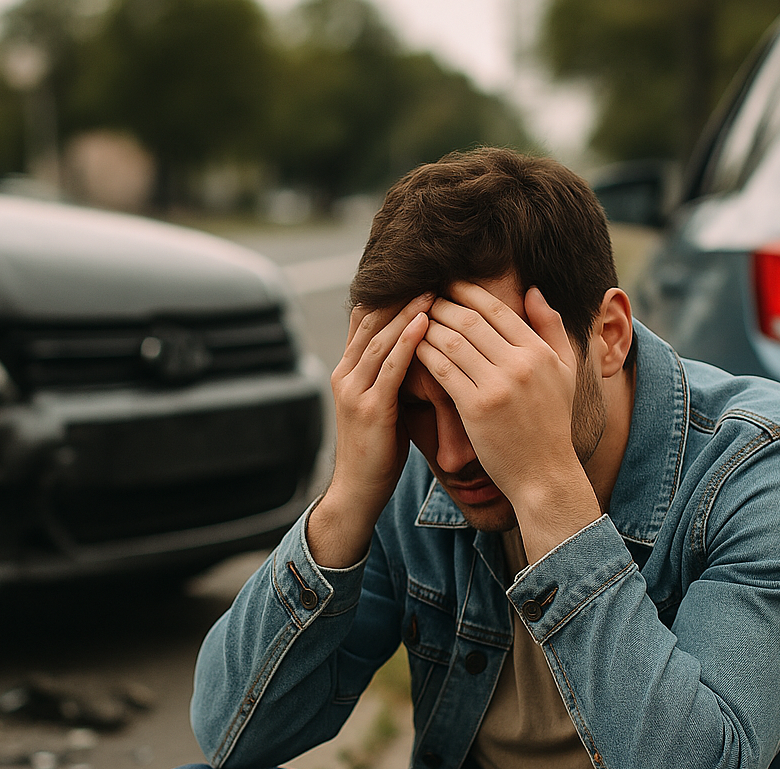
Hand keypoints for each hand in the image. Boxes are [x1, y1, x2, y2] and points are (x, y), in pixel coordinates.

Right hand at [307, 294, 432, 567]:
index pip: (367, 317)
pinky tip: (426, 321)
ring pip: (380, 337)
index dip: (390, 292)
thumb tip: (424, 348)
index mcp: (349, 370)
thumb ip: (394, 376)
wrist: (359, 491)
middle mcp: (345, 373)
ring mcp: (354, 390)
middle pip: (371, 319)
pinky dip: (407, 341)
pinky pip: (390, 367)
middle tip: (430, 266)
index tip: (421, 270)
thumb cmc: (379, 450)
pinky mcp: (368, 408)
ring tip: (433, 285)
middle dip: (400, 292)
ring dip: (407, 309)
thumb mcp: (385, 404)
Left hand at [416, 282, 600, 558]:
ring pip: (452, 341)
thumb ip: (552, 328)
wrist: (544, 474)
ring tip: (411, 319)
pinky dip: (424, 354)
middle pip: (470, 319)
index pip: (497, 309)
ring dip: (427, 326)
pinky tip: (411, 348)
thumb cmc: (551, 423)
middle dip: (441, 304)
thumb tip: (532, 290)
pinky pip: (442, 370)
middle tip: (421, 297)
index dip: (468, 291)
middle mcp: (520, 364)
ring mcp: (497, 386)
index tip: (447, 284)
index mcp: (539, 351)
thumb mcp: (565, 371)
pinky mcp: (475, 408)